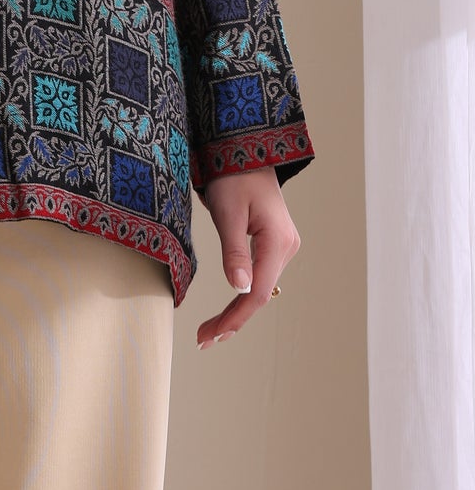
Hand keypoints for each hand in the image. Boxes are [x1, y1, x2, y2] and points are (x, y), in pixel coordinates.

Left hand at [195, 166, 299, 350]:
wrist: (245, 149)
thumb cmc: (233, 175)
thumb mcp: (228, 211)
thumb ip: (234, 250)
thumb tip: (238, 289)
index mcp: (277, 241)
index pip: (256, 293)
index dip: (233, 318)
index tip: (209, 335)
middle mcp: (286, 248)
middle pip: (259, 295)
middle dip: (232, 319)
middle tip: (203, 339)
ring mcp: (282, 246)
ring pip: (260, 289)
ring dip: (237, 311)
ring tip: (211, 331)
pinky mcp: (273, 244)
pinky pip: (260, 276)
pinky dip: (243, 293)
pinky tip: (230, 308)